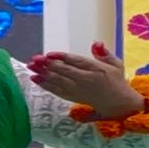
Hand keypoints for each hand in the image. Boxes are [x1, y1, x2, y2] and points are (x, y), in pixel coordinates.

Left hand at [27, 41, 144, 117]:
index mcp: (96, 69)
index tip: (49, 55)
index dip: (61, 58)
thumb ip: (104, 53)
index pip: (76, 62)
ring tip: (31, 68)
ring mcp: (78, 90)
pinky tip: (35, 79)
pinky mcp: (72, 98)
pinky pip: (57, 91)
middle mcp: (85, 80)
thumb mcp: (115, 64)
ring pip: (58, 82)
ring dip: (43, 74)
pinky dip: (45, 85)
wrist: (117, 104)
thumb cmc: (116, 81)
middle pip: (64, 72)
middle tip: (34, 59)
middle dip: (47, 65)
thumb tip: (96, 43)